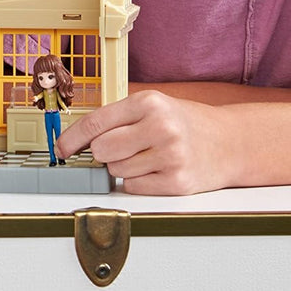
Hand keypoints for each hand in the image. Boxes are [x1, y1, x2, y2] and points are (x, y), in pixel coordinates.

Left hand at [54, 90, 234, 194]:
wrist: (230, 142)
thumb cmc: (183, 122)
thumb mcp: (152, 106)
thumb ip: (118, 118)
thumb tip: (78, 140)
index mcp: (148, 103)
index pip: (96, 122)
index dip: (72, 138)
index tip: (61, 148)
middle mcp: (160, 127)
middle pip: (102, 150)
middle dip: (102, 153)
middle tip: (119, 147)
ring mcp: (170, 156)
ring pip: (117, 170)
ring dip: (122, 167)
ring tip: (144, 155)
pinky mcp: (177, 182)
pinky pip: (134, 187)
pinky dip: (136, 181)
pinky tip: (153, 169)